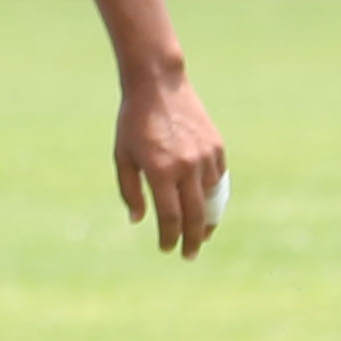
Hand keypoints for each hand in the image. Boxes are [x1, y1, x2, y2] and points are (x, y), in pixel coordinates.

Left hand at [117, 72, 228, 257]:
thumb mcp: (122, 156)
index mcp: (160, 171)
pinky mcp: (217, 147)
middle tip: (189, 254)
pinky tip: (206, 203)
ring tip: (201, 233)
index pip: (170, 217)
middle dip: (193, 240)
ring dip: (207, 219)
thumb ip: (130, 190)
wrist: (158, 86)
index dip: (169, 237)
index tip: (166, 249)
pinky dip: (213, 194)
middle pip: (195, 216)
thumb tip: (138, 220)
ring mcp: (205, 157)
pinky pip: (218, 179)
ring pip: (211, 199)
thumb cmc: (134, 123)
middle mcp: (186, 167)